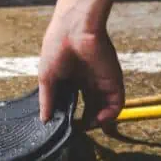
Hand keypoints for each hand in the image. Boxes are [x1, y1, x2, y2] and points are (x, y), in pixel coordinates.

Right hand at [37, 16, 124, 130]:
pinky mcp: (113, 81)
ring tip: (88, 127)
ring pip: (104, 109)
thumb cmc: (56, 47)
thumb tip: (44, 120)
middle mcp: (87, 82)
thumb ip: (47, 100)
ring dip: (98, 122)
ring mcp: (101, 82)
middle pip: (90, 108)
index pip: (73, 103)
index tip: (63, 126)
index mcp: (71, 79)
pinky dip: (110, 116)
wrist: (74, 29)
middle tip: (77, 130)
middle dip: (85, 122)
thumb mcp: (46, 78)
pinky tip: (99, 120)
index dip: (69, 116)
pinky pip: (116, 104)